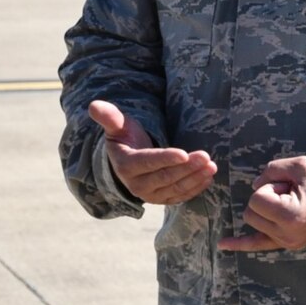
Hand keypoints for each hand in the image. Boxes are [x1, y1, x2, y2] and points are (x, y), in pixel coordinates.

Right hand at [92, 100, 215, 204]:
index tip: (185, 153)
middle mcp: (137, 184)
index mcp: (126, 165)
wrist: (128, 162)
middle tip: (206, 157)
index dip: (166, 158)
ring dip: (195, 178)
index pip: (149, 162)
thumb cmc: (126, 139)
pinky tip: (207, 177)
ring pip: (175, 188)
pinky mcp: (162, 199)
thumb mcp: (117, 126)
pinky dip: (195, 188)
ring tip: (211, 166)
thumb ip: (109, 117)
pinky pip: (180, 196)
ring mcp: (150, 195)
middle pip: (166, 177)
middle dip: (187, 167)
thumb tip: (94, 105)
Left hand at [219, 156, 305, 251]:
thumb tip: (254, 185)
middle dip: (264, 198)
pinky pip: (256, 245)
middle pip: (250, 212)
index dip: (268, 188)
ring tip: (287, 203)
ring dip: (265, 210)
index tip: (287, 187)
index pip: (256, 200)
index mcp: (290, 216)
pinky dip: (239, 244)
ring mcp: (285, 242)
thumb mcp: (299, 166)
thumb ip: (272, 170)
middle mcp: (286, 234)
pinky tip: (222, 244)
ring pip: (253, 222)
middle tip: (287, 194)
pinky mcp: (284, 244)